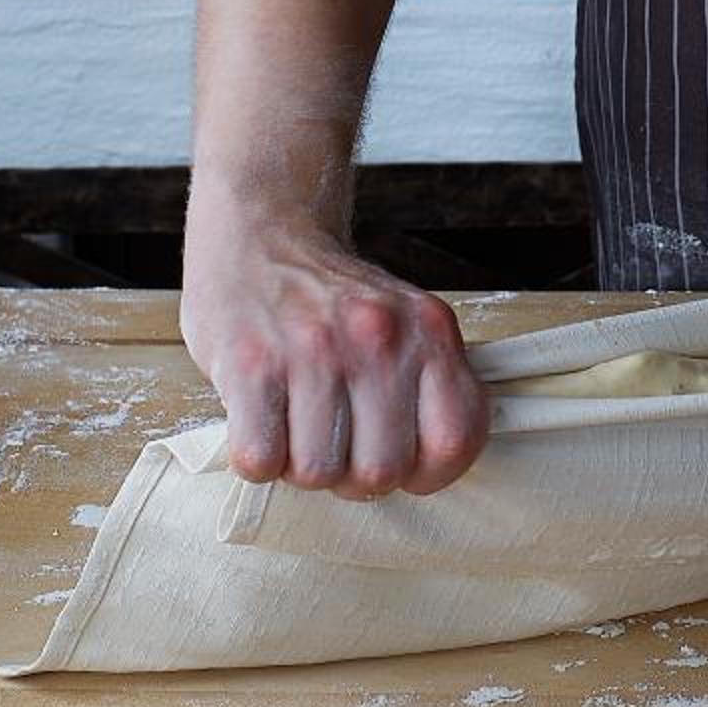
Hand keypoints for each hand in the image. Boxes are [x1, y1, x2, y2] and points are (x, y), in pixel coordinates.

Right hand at [179, 207, 489, 498]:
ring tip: (295, 423)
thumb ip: (429, 385)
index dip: (428, 474)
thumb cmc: (334, 298)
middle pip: (381, 471)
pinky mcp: (252, 363)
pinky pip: (260, 459)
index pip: (455, 440)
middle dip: (354, 475)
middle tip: (336, 442)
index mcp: (428, 329)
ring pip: (317, 473)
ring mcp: (314, 349)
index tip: (404, 466)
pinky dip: (257, 456)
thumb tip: (433, 466)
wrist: (263, 231)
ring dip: (301, 464)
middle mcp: (378, 336)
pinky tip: (261, 418)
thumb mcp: (407, 322)